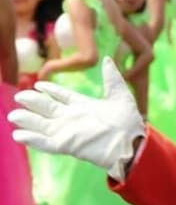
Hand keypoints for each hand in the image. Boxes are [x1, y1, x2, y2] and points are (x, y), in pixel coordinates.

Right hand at [9, 57, 144, 170]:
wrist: (132, 143)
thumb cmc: (129, 121)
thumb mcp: (120, 95)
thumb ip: (112, 78)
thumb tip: (107, 59)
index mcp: (83, 106)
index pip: (61, 96)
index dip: (50, 90)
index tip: (38, 84)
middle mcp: (72, 118)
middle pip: (46, 108)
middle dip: (32, 102)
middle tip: (19, 96)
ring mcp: (67, 132)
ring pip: (41, 124)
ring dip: (27, 120)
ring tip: (13, 115)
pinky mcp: (67, 145)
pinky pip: (45, 142)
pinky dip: (32, 138)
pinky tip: (19, 134)